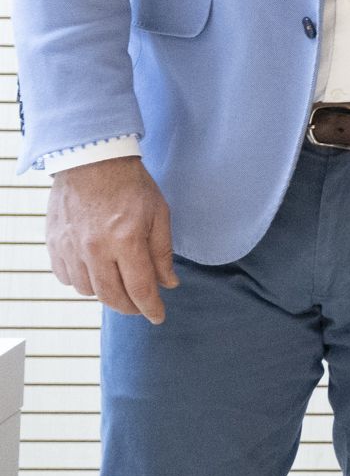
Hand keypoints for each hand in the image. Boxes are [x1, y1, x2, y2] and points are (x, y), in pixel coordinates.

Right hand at [47, 156, 177, 323]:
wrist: (92, 160)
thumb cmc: (130, 184)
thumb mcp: (159, 213)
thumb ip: (162, 252)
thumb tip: (168, 283)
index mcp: (126, 240)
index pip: (140, 288)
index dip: (151, 308)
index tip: (158, 316)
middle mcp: (95, 249)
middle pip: (111, 296)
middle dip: (129, 307)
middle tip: (141, 307)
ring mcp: (71, 248)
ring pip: (87, 290)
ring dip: (106, 294)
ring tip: (120, 287)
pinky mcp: (55, 244)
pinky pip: (67, 277)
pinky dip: (82, 282)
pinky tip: (95, 273)